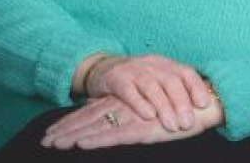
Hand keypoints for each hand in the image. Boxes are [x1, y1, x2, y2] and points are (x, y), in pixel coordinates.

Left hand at [42, 93, 222, 149]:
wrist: (205, 103)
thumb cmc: (177, 109)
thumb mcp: (147, 110)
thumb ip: (125, 110)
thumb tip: (103, 113)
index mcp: (123, 103)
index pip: (89, 113)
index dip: (69, 123)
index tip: (50, 134)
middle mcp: (123, 108)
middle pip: (87, 119)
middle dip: (64, 131)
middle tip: (44, 141)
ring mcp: (131, 117)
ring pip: (96, 127)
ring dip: (73, 137)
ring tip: (55, 145)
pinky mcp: (142, 128)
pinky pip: (115, 135)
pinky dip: (96, 140)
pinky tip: (82, 145)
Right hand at [83, 54, 210, 131]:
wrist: (102, 70)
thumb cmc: (137, 81)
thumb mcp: (158, 80)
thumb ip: (176, 91)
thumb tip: (203, 109)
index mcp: (166, 64)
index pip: (186, 72)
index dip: (197, 87)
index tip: (205, 105)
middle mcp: (152, 64)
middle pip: (171, 80)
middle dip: (181, 102)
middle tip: (188, 123)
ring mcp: (133, 70)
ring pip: (152, 86)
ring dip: (164, 107)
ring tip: (172, 125)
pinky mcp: (116, 79)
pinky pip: (129, 90)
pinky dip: (140, 103)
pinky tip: (148, 116)